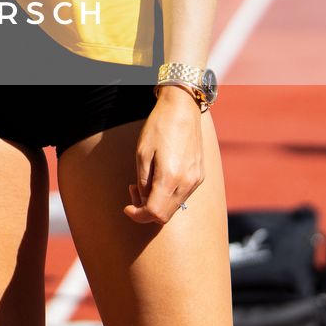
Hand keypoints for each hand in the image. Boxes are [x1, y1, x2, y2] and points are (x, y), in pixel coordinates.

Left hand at [125, 86, 206, 224]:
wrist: (183, 110)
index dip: (137, 215)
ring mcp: (195, 180)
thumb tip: (143, 200)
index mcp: (170, 178)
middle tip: (132, 190)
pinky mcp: (199, 176)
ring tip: (143, 182)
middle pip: (165, 214)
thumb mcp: (142, 153)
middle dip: (145, 209)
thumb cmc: (159, 127)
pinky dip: (168, 195)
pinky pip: (182, 195)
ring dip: (157, 202)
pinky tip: (159, 179)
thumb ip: (143, 181)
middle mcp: (187, 183)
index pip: (154, 213)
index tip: (127, 208)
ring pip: (174, 206)